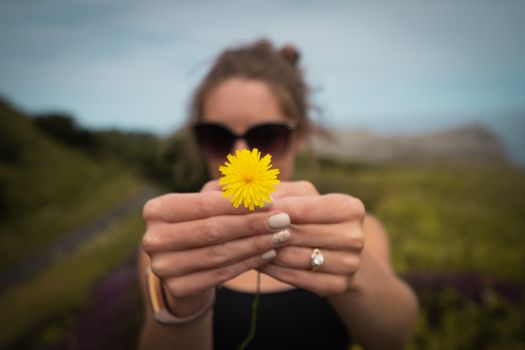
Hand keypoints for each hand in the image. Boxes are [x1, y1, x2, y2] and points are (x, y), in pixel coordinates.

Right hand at [141, 182, 292, 302]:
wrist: (183, 264)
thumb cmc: (200, 223)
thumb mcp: (209, 201)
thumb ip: (229, 188)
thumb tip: (257, 178)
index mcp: (156, 209)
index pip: (204, 204)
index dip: (239, 203)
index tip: (271, 201)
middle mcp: (153, 238)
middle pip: (212, 230)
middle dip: (252, 224)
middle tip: (283, 220)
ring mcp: (162, 267)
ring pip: (219, 254)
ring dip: (255, 245)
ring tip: (281, 237)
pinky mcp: (177, 288)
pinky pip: (220, 275)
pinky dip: (247, 263)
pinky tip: (268, 254)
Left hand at [258, 181, 365, 295]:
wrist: (335, 249)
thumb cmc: (311, 214)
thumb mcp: (300, 195)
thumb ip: (279, 192)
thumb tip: (256, 199)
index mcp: (351, 208)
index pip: (302, 208)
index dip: (272, 209)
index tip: (247, 209)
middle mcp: (356, 236)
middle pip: (297, 234)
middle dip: (266, 231)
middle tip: (241, 230)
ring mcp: (350, 263)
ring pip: (294, 257)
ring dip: (266, 252)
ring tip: (247, 245)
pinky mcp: (339, 285)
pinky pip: (297, 278)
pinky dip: (274, 271)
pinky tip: (260, 262)